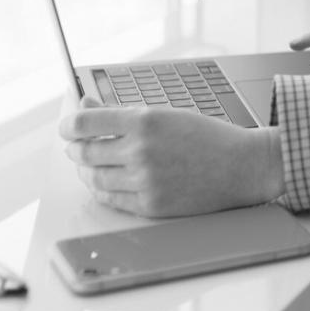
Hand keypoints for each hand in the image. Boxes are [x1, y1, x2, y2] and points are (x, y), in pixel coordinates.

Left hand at [59, 98, 283, 216]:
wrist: (242, 166)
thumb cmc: (208, 136)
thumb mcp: (166, 113)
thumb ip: (122, 112)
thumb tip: (86, 105)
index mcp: (145, 121)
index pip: (85, 123)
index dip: (69, 124)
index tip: (67, 127)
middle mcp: (141, 151)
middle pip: (84, 152)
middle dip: (76, 148)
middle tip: (78, 146)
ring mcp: (145, 180)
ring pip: (93, 178)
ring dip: (86, 170)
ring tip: (92, 164)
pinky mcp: (150, 205)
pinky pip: (110, 199)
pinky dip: (102, 189)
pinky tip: (107, 181)